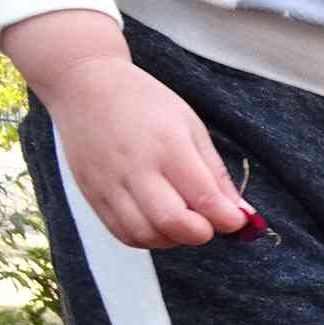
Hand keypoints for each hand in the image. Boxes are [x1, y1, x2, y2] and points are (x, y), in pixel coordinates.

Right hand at [3, 11, 249, 248]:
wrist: (83, 85)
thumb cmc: (144, 104)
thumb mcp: (191, 127)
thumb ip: (215, 174)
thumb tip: (240, 214)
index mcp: (167, 146)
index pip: (203, 198)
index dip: (228, 219)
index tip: (235, 218)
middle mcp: (134, 167)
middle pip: (172, 222)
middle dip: (201, 233)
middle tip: (208, 221)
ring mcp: (108, 183)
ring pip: (146, 235)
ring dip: (173, 239)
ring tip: (182, 219)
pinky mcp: (91, 195)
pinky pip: (123, 233)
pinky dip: (148, 237)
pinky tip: (158, 222)